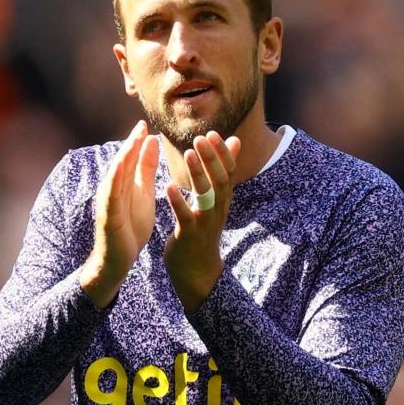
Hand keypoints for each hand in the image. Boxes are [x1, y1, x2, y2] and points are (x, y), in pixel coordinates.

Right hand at [81, 121, 158, 307]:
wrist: (118, 259)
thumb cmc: (130, 226)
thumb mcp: (142, 193)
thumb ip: (145, 169)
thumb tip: (151, 142)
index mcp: (122, 183)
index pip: (130, 158)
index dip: (137, 141)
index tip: (147, 124)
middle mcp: (112, 189)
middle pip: (121, 163)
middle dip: (130, 144)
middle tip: (141, 125)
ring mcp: (108, 202)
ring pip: (115, 176)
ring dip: (123, 158)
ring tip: (133, 142)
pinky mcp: (108, 216)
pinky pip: (111, 197)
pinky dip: (116, 182)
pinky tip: (122, 170)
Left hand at [164, 131, 240, 311]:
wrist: (198, 271)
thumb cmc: (203, 230)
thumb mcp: (215, 200)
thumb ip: (222, 172)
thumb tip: (234, 141)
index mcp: (221, 200)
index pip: (228, 172)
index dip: (222, 153)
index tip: (213, 133)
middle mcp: (217, 210)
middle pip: (220, 181)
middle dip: (211, 159)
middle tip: (200, 138)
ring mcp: (205, 223)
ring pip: (206, 196)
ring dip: (198, 174)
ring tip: (188, 154)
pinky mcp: (190, 235)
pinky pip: (185, 217)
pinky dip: (178, 201)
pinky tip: (169, 187)